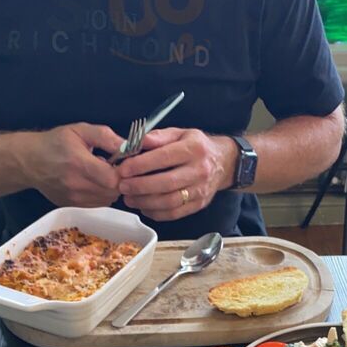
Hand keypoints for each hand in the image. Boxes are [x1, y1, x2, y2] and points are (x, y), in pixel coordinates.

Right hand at [20, 123, 123, 207]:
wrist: (30, 161)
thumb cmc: (55, 143)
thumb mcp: (80, 130)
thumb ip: (105, 137)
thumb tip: (127, 146)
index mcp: (79, 163)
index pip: (112, 179)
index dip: (122, 173)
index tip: (121, 164)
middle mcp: (76, 184)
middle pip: (112, 191)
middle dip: (118, 180)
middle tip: (111, 167)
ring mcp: (74, 198)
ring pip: (107, 199)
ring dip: (110, 188)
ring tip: (100, 174)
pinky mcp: (72, 205)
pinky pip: (97, 204)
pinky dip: (101, 194)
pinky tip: (93, 182)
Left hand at [118, 128, 237, 220]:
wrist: (224, 163)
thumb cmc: (196, 146)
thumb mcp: (180, 133)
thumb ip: (159, 137)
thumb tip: (138, 141)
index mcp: (193, 149)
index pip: (164, 158)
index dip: (141, 165)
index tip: (123, 169)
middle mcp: (199, 170)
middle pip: (166, 183)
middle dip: (140, 186)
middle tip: (123, 186)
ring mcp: (200, 190)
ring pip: (169, 201)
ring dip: (145, 202)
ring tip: (129, 198)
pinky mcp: (199, 205)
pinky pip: (174, 213)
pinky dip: (156, 213)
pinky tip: (143, 206)